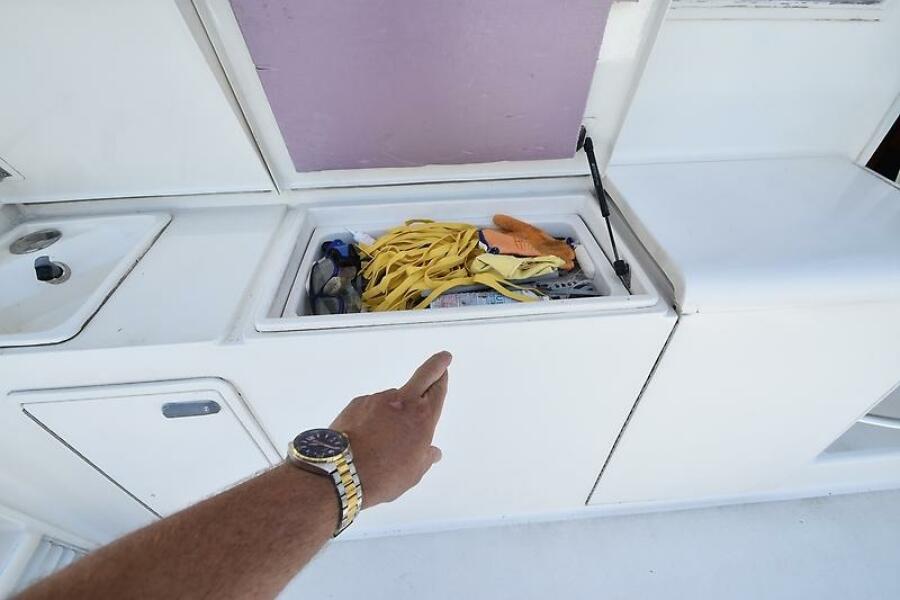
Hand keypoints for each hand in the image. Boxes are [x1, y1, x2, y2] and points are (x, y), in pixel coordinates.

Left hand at [331, 351, 450, 507]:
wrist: (341, 471)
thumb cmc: (384, 476)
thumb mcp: (412, 473)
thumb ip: (424, 458)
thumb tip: (432, 452)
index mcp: (422, 419)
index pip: (437, 391)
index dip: (442, 380)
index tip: (445, 370)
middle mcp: (402, 403)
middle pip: (424, 375)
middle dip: (435, 365)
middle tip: (442, 359)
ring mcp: (378, 400)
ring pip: (392, 399)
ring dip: (393, 410)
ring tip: (382, 439)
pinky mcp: (357, 403)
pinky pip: (371, 407)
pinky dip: (372, 417)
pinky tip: (366, 436)